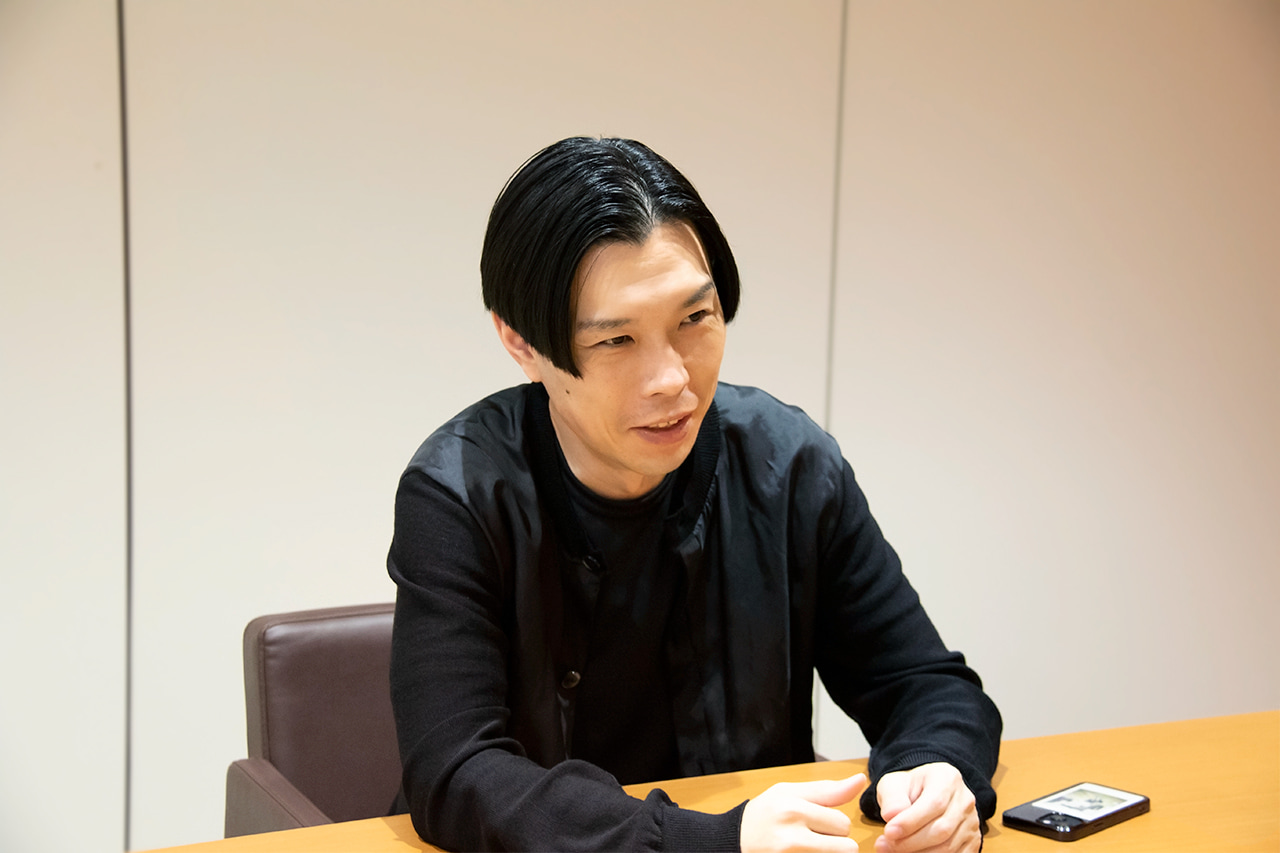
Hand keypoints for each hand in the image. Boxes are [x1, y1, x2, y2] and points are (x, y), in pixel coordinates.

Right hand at [740, 773, 867, 852]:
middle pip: (845, 846)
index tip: (821, 824)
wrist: (731, 843)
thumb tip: (861, 780)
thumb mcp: (788, 793)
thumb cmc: (764, 815)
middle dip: (834, 843)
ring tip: (810, 849)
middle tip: (811, 838)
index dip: (834, 824)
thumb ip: (826, 790)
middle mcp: (791, 836)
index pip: (841, 822)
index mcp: (792, 808)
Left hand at [874, 763, 979, 852]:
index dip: (911, 822)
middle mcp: (965, 801)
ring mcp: (971, 823)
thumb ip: (892, 799)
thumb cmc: (908, 788)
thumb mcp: (894, 784)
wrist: (924, 794)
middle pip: (943, 830)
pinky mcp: (972, 842)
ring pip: (949, 848)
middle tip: (887, 844)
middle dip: (911, 842)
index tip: (889, 832)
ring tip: (894, 850)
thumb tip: (891, 817)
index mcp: (947, 779)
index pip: (934, 804)